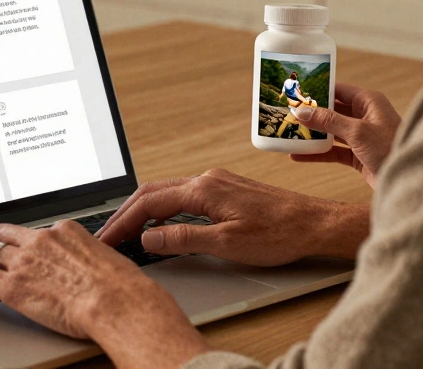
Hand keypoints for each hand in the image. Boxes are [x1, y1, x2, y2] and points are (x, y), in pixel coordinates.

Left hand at [0, 221, 209, 368]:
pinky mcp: (13, 285)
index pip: (34, 231)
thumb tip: (89, 269)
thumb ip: (89, 258)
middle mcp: (42, 240)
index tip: (19, 251)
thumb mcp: (107, 259)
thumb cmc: (121, 288)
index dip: (23, 243)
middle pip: (4, 233)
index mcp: (66, 231)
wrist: (117, 302)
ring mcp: (25, 261)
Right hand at [95, 168, 368, 264]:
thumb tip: (150, 238)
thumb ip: (184, 239)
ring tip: (127, 229)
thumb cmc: (280, 233)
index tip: (108, 237)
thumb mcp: (227, 244)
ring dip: (143, 209)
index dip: (124, 221)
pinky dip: (163, 207)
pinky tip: (161, 221)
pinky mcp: (226, 188)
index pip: (150, 203)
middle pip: (153, 191)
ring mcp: (217, 181)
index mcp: (204, 189)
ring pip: (167, 191)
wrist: (314, 223)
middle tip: (108, 234)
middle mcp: (207, 179)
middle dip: (126, 212)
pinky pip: (183, 193)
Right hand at [290, 82, 401, 187]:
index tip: (296, 92)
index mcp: (369, 102)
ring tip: (288, 133)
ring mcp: (361, 137)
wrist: (410, 180)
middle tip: (286, 113)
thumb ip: (328, 121)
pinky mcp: (358, 155)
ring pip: (331, 132)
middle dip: (311, 114)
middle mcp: (365, 116)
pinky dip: (316, 153)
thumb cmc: (390, 148)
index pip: (339, 90)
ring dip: (311, 134)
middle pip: (332, 111)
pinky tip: (297, 155)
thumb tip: (301, 111)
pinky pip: (333, 151)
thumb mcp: (357, 132)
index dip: (318, 90)